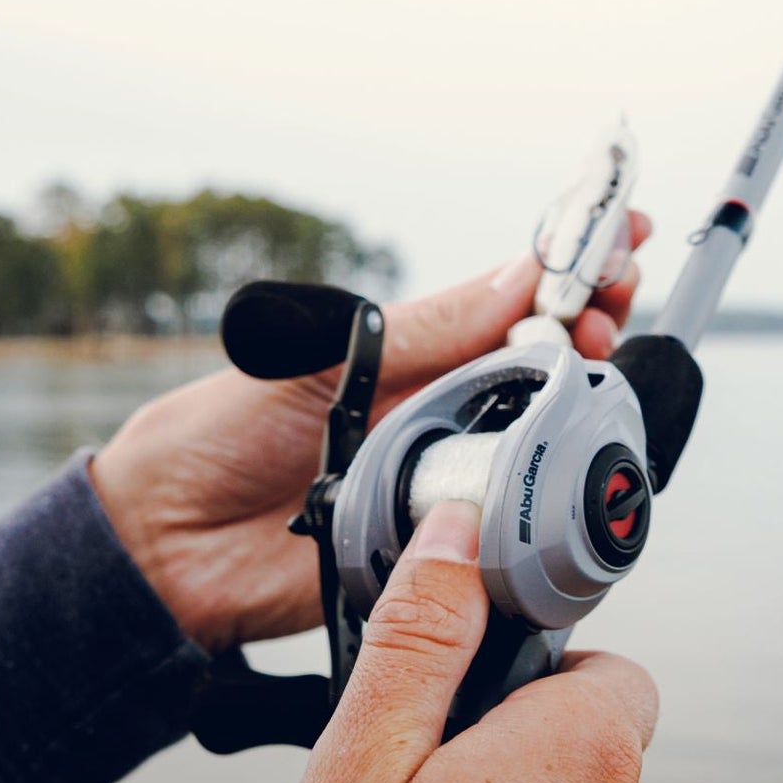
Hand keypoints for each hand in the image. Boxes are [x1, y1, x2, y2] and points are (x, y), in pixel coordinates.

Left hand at [90, 217, 650, 651]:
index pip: (508, 298)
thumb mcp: (319, 363)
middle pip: (546, 362)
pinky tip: (580, 461)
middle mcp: (437, 411)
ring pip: (543, 437)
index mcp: (406, 354)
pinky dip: (553, 496)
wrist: (165, 549)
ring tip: (593, 356)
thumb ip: (424, 332)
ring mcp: (446, 477)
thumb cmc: (217, 437)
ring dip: (583, 395)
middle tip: (612, 300)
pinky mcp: (443, 550)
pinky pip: (513, 524)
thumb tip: (520, 276)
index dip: (567, 264)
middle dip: (593, 320)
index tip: (617, 232)